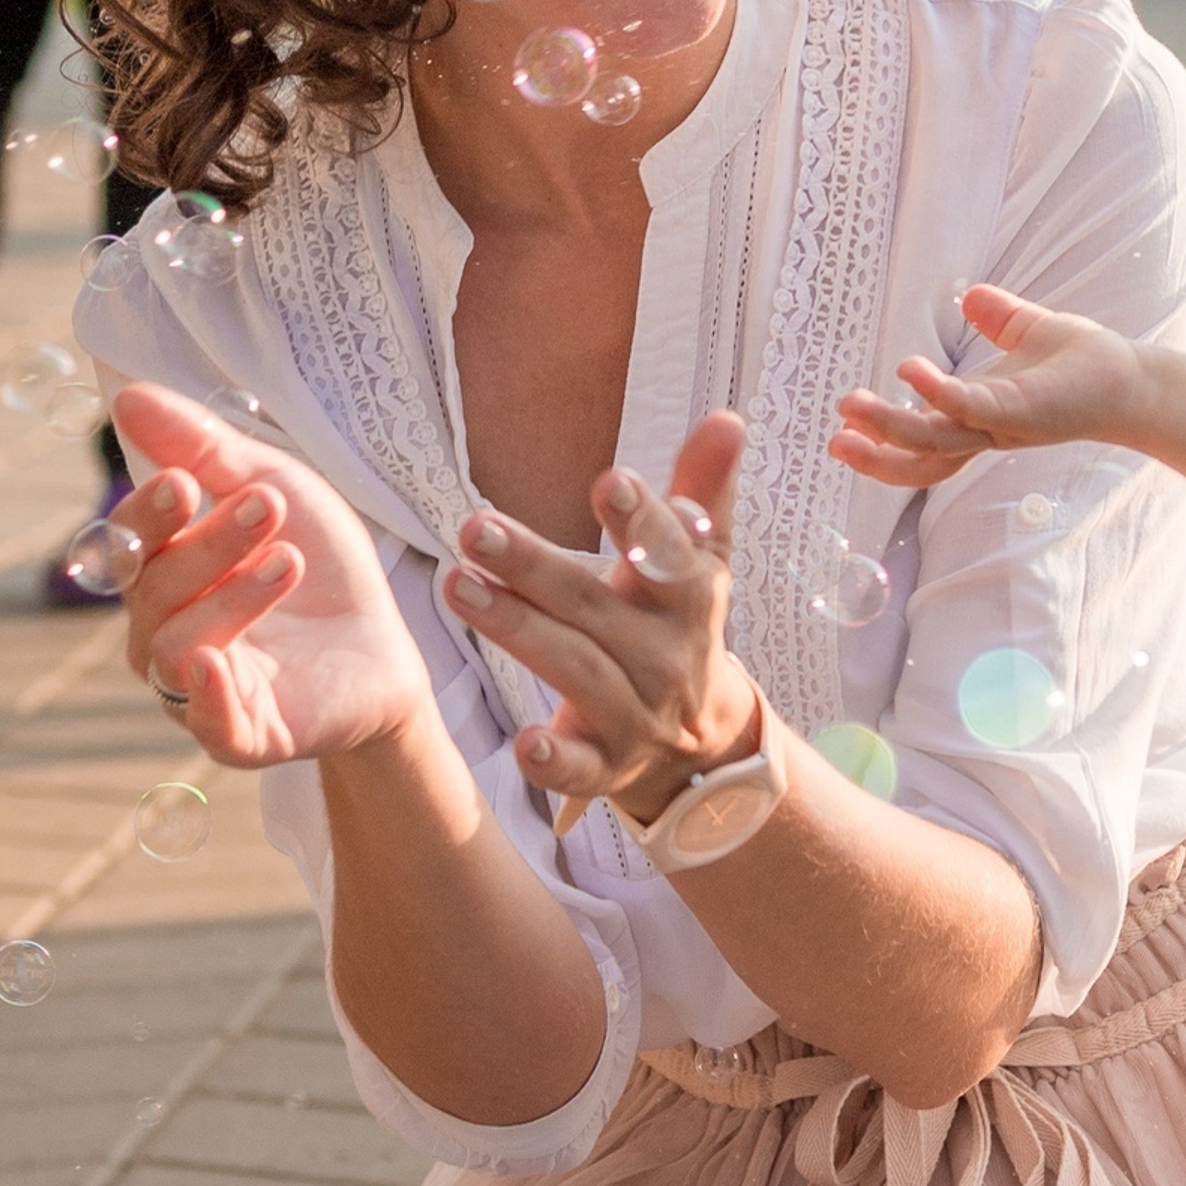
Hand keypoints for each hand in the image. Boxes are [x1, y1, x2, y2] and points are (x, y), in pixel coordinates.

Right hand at [109, 383, 437, 768]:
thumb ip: (203, 447)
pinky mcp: (244, 736)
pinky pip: (208, 726)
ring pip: (176, 648)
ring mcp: (198, 690)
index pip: (128, 542)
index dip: (148, 513)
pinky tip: (218, 662)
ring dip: (231, 599)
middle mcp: (163, 634)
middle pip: (154, 591)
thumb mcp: (273, 484)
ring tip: (290, 561)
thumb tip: (127, 393)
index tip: (187, 481)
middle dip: (210, 544)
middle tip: (270, 503)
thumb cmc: (319, 562)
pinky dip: (206, 697)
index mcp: (163, 573)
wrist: (385, 642)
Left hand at [442, 412, 760, 821]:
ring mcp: (636, 713)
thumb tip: (727, 418)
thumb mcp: (701, 561)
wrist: (702, 743)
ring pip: (575, 669)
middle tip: (475, 528)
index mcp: (690, 597)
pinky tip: (523, 743)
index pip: (670, 554)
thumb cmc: (680, 626)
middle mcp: (666, 655)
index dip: (642, 519)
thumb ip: (704, 491)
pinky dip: (554, 759)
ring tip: (458, 585)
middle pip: (594, 605)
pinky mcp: (607, 767)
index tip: (607, 482)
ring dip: (517, 629)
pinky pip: (580, 767)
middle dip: (534, 566)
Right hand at [831, 284, 1138, 485]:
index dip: (883, 440)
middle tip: (834, 440)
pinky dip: (938, 393)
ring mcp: (1001, 425)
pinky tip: (911, 371)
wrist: (1132, 378)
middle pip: (919, 460)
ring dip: (889, 428)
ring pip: (934, 442)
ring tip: (850, 408)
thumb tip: (970, 298)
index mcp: (975, 417)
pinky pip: (971, 409)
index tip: (843, 424)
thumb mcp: (1028, 332)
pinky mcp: (1024, 413)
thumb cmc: (1083, 364)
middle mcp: (983, 430)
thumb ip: (997, 318)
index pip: (921, 442)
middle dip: (874, 454)